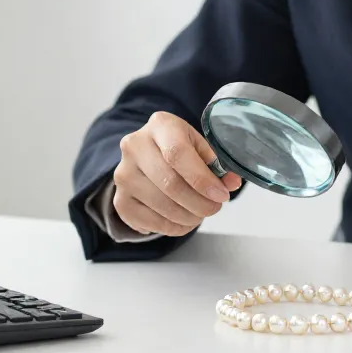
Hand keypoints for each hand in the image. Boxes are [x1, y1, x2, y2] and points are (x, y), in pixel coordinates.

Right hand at [112, 111, 241, 236]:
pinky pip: (150, 222)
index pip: (177, 154)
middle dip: (199, 203)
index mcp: (160, 125)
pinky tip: (184, 220)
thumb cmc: (180, 149)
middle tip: (215, 208)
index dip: (202, 179)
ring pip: (162, 206)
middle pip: (170, 184)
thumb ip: (217, 164)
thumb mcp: (200, 147)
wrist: (148, 158)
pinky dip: (174, 227)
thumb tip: (231, 183)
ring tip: (201, 214)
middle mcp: (134, 146)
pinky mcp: (120, 200)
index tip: (221, 195)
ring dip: (189, 217)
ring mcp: (123, 174)